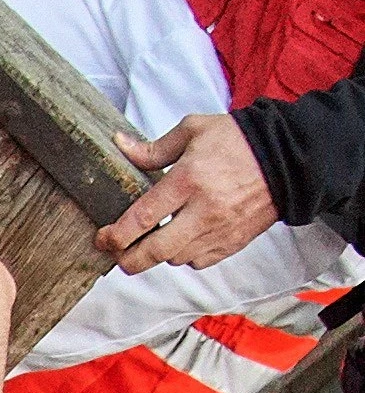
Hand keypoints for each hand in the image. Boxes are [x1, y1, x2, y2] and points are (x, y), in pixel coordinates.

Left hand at [97, 114, 277, 272]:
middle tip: (115, 255)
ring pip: (176, 259)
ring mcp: (221, 230)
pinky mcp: (235, 241)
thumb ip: (154, 148)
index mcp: (189, 180)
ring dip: (156, 256)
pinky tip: (178, 241)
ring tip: (146, 243)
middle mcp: (204, 210)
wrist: (290, 158)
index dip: (116, 235)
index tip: (102, 238)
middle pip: (156, 251)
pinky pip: (199, 261)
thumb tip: (120, 145)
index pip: (143, 218)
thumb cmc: (239, 141)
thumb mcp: (194, 130)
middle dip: (128, 260)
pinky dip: (183, 257)